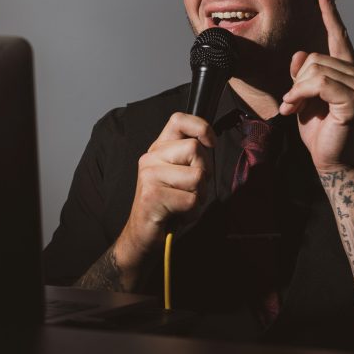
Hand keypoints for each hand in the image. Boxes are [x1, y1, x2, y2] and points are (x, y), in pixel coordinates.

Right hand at [114, 112, 213, 268]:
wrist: (143, 234)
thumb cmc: (168, 204)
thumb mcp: (179, 174)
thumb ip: (191, 157)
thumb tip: (210, 142)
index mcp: (158, 148)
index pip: (179, 119)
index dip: (201, 127)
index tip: (210, 143)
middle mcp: (151, 157)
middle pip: (195, 148)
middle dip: (204, 172)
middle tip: (191, 188)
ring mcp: (149, 176)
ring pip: (197, 175)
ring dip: (199, 195)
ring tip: (183, 202)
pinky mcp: (152, 196)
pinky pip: (191, 199)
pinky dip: (191, 211)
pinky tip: (177, 214)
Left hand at [279, 0, 353, 173]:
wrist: (333, 161)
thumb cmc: (321, 131)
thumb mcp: (305, 97)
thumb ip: (303, 74)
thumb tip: (300, 54)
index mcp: (347, 70)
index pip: (338, 36)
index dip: (330, 13)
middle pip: (314, 57)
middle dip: (295, 81)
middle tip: (291, 103)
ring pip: (314, 69)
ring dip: (296, 91)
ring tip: (294, 108)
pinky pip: (318, 83)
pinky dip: (301, 95)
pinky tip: (296, 109)